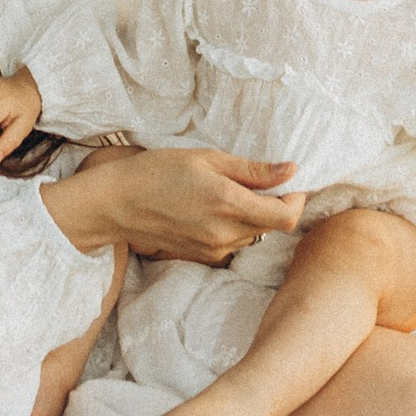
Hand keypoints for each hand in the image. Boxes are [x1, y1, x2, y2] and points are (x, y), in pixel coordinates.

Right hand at [51, 145, 304, 265]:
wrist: (118, 204)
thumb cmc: (159, 171)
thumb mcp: (207, 158)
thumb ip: (253, 170)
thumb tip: (291, 170)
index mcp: (229, 203)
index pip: (286, 217)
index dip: (296, 199)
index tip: (290, 182)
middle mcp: (226, 233)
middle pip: (272, 226)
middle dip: (273, 204)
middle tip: (255, 181)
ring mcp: (214, 250)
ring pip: (254, 234)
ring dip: (253, 216)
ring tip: (225, 192)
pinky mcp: (203, 257)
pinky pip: (233, 242)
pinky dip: (233, 226)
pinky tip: (209, 209)